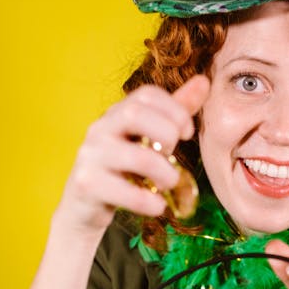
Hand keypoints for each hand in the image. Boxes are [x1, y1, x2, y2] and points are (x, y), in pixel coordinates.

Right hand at [55, 75, 209, 236]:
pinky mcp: (86, 184)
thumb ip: (174, 112)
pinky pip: (124, 191)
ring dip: (164, 173)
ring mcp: (90, 156)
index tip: (188, 133)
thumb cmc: (122, 169)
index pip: (146, 95)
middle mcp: (100, 129)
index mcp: (116, 114)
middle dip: (166, 134)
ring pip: (135, 157)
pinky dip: (149, 201)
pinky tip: (157, 205)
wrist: (84, 207)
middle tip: (174, 155)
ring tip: (169, 184)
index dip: (175, 109)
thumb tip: (204, 81)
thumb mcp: (147, 139)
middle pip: (134, 114)